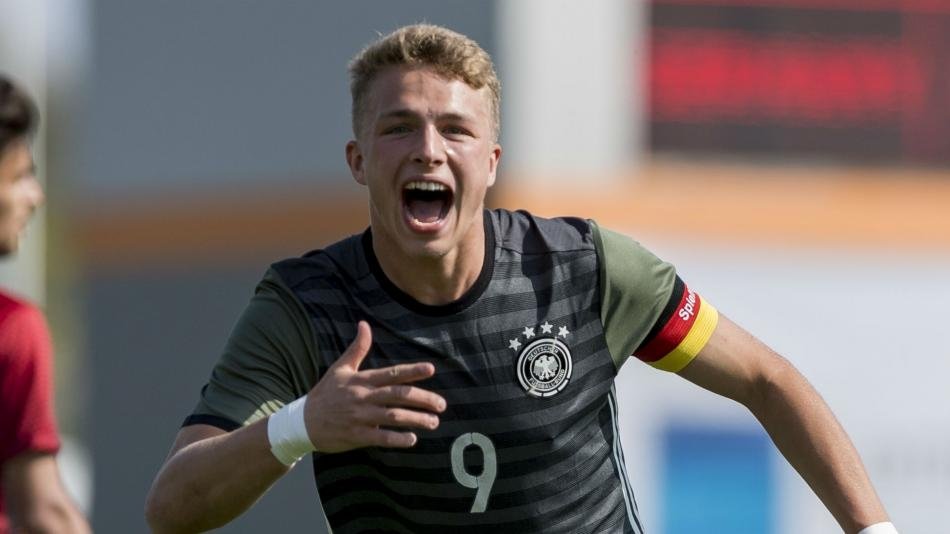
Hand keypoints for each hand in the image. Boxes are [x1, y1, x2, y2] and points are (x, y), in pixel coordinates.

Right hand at [303, 321, 445, 452]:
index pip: (391, 373)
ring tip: (434, 422)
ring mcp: (360, 417)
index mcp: (362, 380)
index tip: (431, 369)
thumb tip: (364, 323)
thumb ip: (357, 348)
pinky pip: (380, 438)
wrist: (302, 422)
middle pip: (398, 395)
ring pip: (393, 417)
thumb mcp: (339, 368)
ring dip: (416, 419)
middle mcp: (363, 397)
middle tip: (442, 404)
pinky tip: (412, 439)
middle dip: (423, 399)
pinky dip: (397, 439)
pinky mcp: (356, 435)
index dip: (412, 370)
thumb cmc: (325, 393)